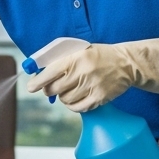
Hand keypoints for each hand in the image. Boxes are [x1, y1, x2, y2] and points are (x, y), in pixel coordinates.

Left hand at [26, 37, 158, 112]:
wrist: (126, 63)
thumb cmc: (98, 56)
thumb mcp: (79, 50)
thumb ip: (60, 60)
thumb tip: (38, 73)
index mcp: (75, 58)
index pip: (50, 72)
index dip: (37, 82)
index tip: (31, 87)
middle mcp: (83, 72)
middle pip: (55, 89)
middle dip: (50, 90)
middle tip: (52, 88)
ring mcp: (92, 86)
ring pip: (65, 100)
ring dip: (64, 97)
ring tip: (71, 89)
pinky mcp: (100, 98)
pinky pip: (78, 108)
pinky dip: (74, 105)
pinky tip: (77, 98)